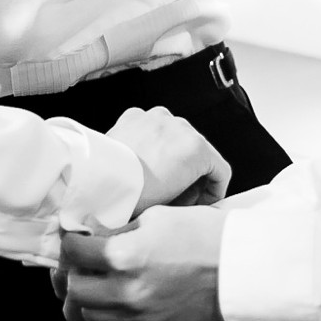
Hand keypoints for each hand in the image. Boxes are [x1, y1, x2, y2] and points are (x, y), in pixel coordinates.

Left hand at [59, 206, 227, 320]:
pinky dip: (104, 317)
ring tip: (95, 283)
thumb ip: (120, 230)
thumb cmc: (203, 235)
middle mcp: (128, 291)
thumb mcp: (157, 217)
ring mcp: (139, 317)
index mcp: (126, 257)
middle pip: (73, 289)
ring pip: (86, 316)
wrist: (240, 268)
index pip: (73, 252)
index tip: (77, 238)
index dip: (71, 241)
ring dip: (85, 299)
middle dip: (73, 272)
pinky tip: (112, 302)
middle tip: (82, 262)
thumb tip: (93, 236)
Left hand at [104, 106, 231, 213]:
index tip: (202, 202)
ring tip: (157, 180)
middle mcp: (180, 126)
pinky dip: (151, 143)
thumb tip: (190, 198)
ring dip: (172, 156)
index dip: (213, 192)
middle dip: (192, 175)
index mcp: (196, 148)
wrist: (99, 180)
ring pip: (175, 138)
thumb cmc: (134, 196)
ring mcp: (157, 117)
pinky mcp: (136, 115)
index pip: (221, 170)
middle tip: (178, 197)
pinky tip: (141, 162)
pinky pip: (152, 130)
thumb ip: (192, 196)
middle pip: (199, 153)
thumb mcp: (174, 205)